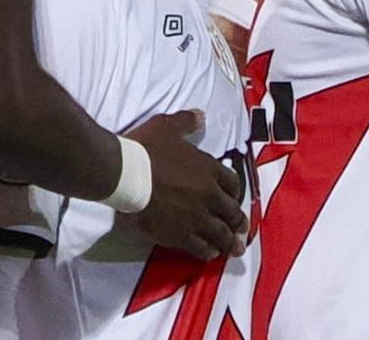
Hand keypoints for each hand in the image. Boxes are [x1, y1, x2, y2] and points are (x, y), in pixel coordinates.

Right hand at [126, 110, 246, 259]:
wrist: (125, 173)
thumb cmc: (146, 148)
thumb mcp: (167, 126)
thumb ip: (186, 122)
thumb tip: (200, 115)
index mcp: (209, 168)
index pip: (233, 183)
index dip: (235, 193)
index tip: (234, 199)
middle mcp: (209, 194)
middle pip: (231, 212)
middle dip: (238, 222)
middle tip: (243, 231)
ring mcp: (197, 217)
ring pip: (220, 233)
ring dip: (229, 242)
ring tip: (233, 249)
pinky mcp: (181, 235)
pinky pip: (201, 247)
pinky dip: (208, 251)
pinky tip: (210, 254)